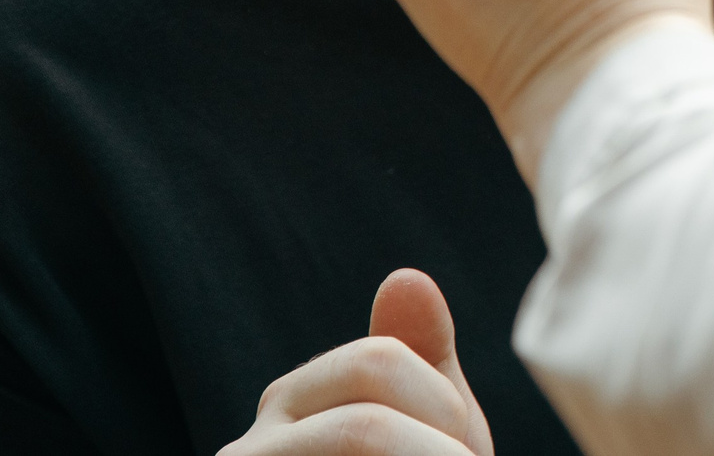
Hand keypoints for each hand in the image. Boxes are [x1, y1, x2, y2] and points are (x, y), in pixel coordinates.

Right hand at [220, 269, 491, 454]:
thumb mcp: (432, 424)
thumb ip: (423, 356)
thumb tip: (404, 275)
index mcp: (291, 401)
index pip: (378, 361)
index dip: (445, 409)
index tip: (463, 454)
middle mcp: (250, 445)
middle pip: (364, 424)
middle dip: (436, 452)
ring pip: (363, 442)